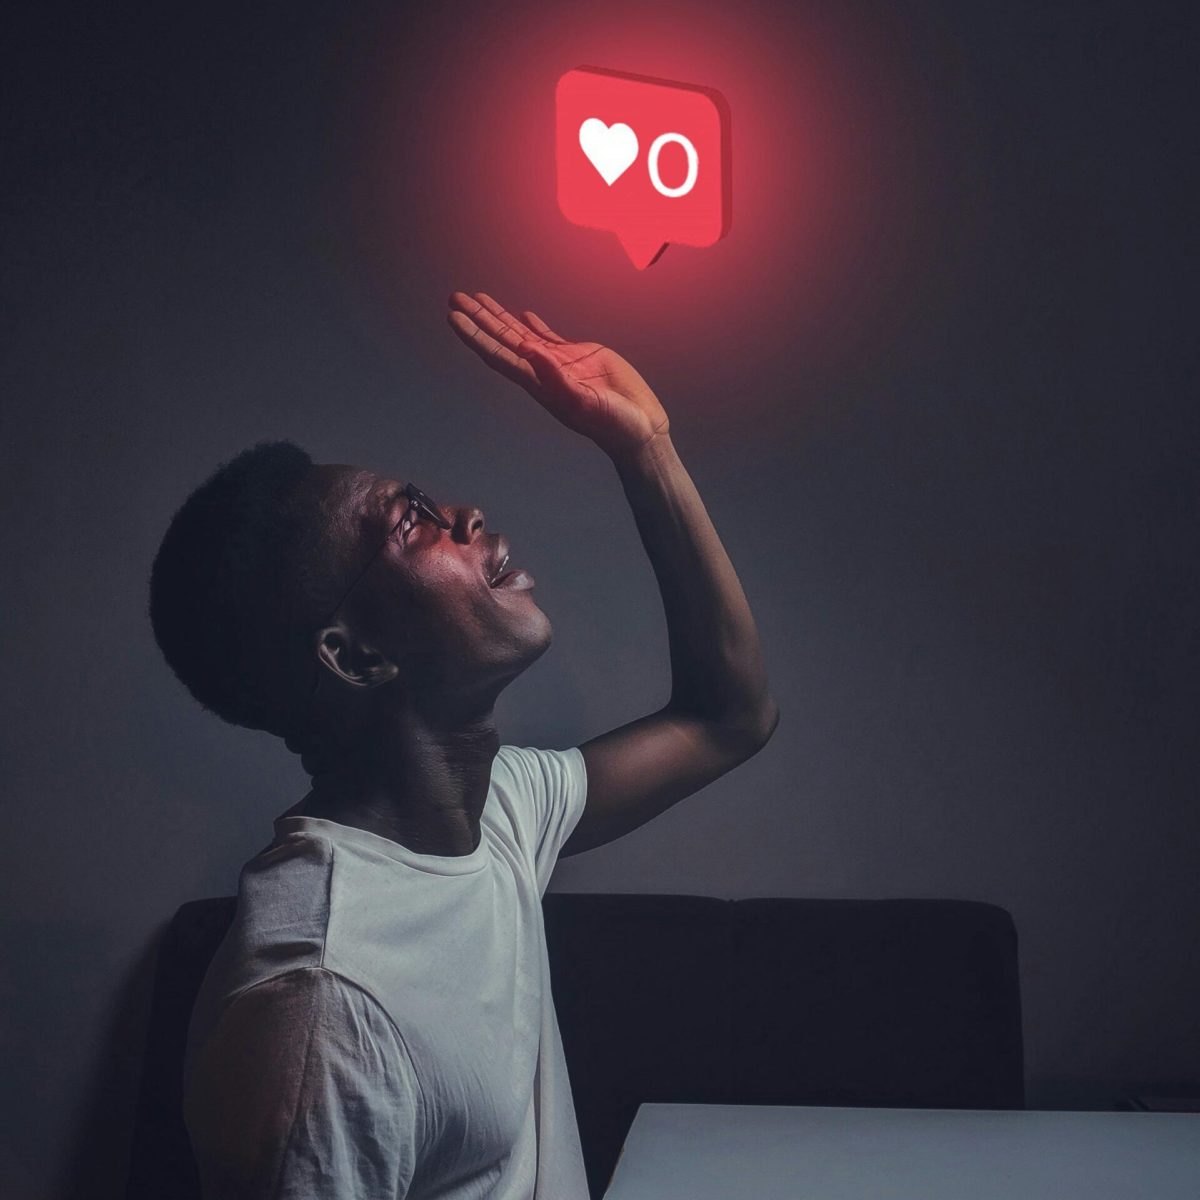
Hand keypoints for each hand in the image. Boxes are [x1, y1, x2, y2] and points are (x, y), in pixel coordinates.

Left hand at [447, 291, 669, 460]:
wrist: (639, 429)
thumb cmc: (612, 424)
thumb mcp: (583, 402)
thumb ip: (555, 377)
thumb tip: (527, 349)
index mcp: (538, 384)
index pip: (498, 355)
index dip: (475, 336)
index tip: (454, 316)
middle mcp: (542, 372)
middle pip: (502, 340)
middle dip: (478, 319)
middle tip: (455, 297)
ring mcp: (559, 364)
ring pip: (521, 334)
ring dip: (499, 317)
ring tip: (478, 298)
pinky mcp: (579, 357)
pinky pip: (549, 337)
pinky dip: (534, 325)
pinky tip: (523, 314)